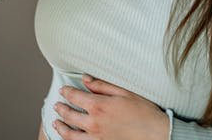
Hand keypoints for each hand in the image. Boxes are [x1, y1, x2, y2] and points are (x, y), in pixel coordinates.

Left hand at [52, 74, 169, 139]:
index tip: (63, 90)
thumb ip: (102, 85)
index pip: (75, 96)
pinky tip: (69, 139)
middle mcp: (94, 123)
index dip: (67, 92)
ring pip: (70, 135)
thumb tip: (86, 79)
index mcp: (99, 105)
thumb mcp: (123, 92)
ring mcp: (96, 138)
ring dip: (61, 128)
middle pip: (69, 116)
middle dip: (61, 109)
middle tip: (57, 105)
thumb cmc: (142, 112)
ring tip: (56, 123)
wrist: (155, 134)